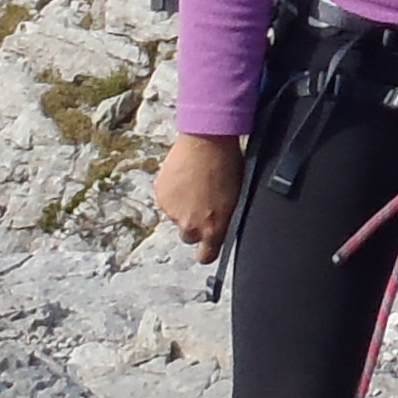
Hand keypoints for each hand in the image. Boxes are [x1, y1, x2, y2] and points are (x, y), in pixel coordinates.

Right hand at [155, 134, 245, 262]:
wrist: (207, 141)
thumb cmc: (229, 165)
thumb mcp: (236, 199)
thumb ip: (224, 220)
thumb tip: (220, 229)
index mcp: (213, 228)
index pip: (206, 256)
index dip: (207, 251)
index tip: (208, 246)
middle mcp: (190, 226)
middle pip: (189, 236)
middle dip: (194, 225)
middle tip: (201, 205)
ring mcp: (173, 212)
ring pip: (176, 216)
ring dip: (183, 206)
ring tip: (194, 184)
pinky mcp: (161, 197)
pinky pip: (166, 201)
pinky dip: (173, 193)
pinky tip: (184, 177)